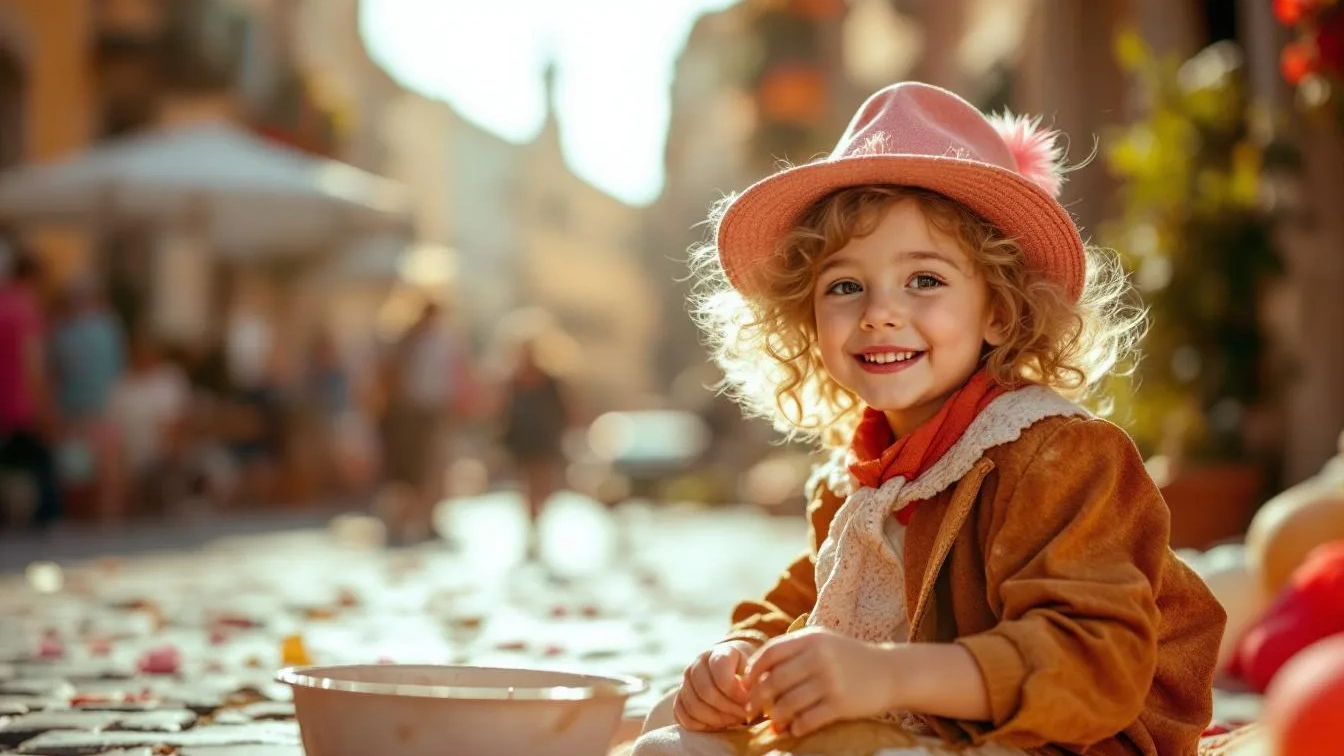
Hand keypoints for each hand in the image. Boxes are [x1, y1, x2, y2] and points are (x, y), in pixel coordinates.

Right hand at [674, 640, 756, 731]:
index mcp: (719, 652)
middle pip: (706, 692)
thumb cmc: (750, 672)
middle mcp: (698, 663)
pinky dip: (699, 725)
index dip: (736, 692)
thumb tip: (754, 699)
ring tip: (735, 721)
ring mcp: (686, 680)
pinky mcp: (680, 696)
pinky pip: (682, 715)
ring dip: (716, 720)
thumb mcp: (758, 670)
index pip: (720, 671)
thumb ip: (756, 682)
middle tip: (745, 716)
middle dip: (728, 709)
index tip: (750, 703)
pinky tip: (718, 725)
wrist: (736, 668)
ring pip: (693, 705)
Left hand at [742, 627, 901, 737]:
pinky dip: (797, 727)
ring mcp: (830, 681)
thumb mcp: (823, 642)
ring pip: (788, 703)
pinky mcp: (842, 704)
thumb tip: (754, 675)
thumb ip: (792, 651)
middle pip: (774, 681)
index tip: (745, 686)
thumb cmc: (849, 658)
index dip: (753, 671)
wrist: (891, 672)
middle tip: (751, 711)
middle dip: (757, 699)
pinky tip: (795, 729)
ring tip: (774, 722)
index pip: (770, 653)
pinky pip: (808, 720)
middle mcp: (818, 657)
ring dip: (776, 717)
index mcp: (810, 638)